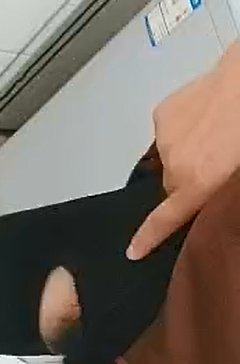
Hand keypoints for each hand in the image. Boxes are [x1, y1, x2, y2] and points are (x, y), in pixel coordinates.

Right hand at [127, 40, 239, 259]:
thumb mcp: (237, 172)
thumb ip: (216, 189)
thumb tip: (208, 193)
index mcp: (197, 183)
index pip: (164, 219)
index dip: (147, 238)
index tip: (133, 251)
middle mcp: (174, 164)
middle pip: (171, 186)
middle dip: (186, 182)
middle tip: (215, 167)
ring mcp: (165, 136)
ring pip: (169, 158)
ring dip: (186, 153)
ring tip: (214, 135)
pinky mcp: (163, 113)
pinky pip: (168, 133)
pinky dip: (182, 131)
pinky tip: (204, 118)